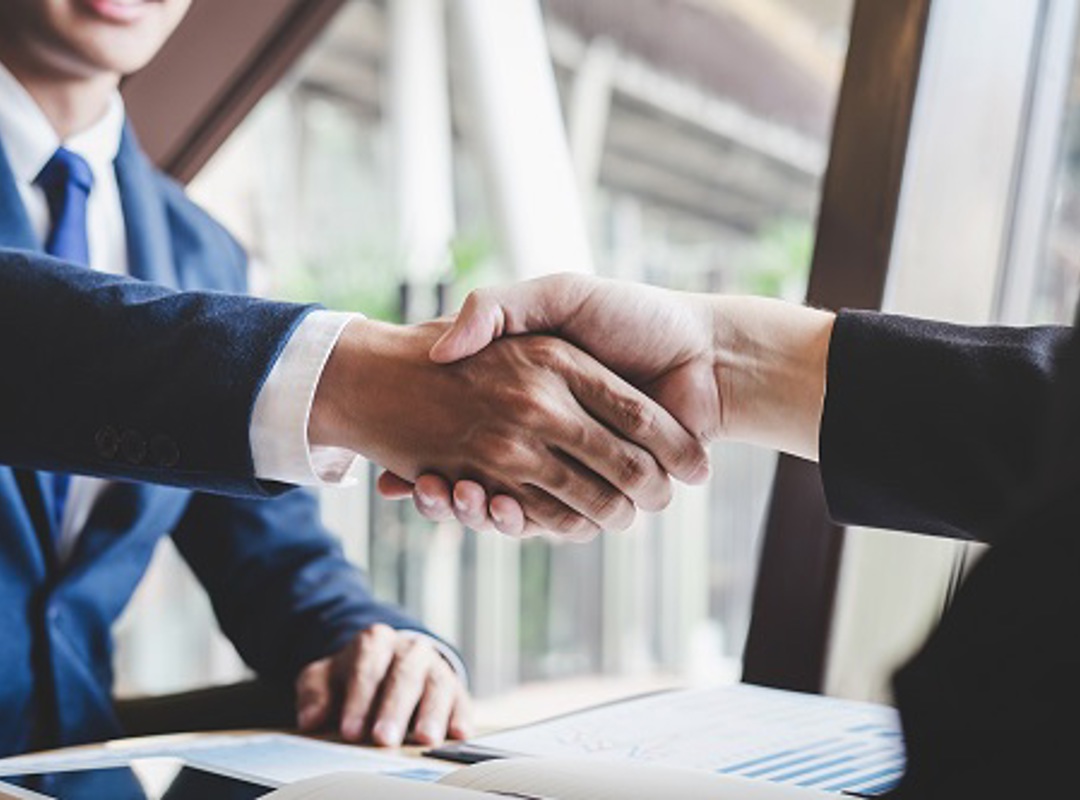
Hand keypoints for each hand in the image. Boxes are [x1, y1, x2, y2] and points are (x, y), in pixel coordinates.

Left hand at [295, 624, 471, 746]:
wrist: (392, 662)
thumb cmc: (356, 675)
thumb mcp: (326, 677)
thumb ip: (314, 693)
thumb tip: (310, 720)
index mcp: (375, 641)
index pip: (367, 666)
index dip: (358, 699)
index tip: (349, 731)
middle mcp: (410, 649)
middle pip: (404, 675)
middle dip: (394, 708)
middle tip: (384, 738)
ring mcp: (436, 667)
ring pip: (437, 685)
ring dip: (431, 713)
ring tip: (424, 739)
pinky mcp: (456, 688)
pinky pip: (462, 699)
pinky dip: (461, 716)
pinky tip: (458, 733)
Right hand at [380, 275, 834, 535]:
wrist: (707, 355)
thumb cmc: (635, 317)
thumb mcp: (560, 295)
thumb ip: (500, 307)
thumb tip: (442, 348)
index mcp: (532, 392)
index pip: (469, 428)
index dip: (435, 449)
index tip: (406, 462)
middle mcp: (546, 433)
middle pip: (482, 476)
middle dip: (451, 491)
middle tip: (424, 489)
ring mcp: (572, 465)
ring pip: (509, 503)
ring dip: (476, 509)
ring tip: (451, 497)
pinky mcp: (602, 491)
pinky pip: (553, 519)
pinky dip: (521, 523)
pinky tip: (496, 508)